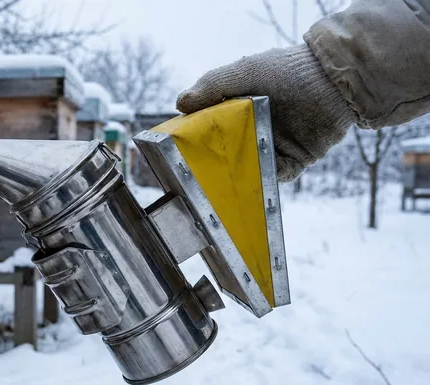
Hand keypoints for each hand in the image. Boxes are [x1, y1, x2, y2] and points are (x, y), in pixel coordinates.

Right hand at [176, 44, 356, 181]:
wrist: (333, 82)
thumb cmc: (286, 71)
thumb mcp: (244, 72)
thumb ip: (212, 85)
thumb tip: (180, 104)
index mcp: (238, 110)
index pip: (209, 129)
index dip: (193, 139)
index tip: (177, 151)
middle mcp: (253, 130)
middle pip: (226, 153)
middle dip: (212, 165)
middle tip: (193, 176)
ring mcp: (272, 147)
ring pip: (248, 169)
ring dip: (235, 178)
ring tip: (217, 188)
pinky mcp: (293, 161)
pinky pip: (273, 177)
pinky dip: (262, 184)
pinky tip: (248, 187)